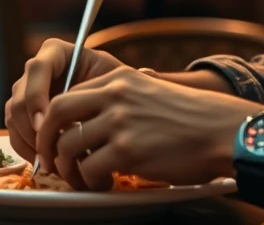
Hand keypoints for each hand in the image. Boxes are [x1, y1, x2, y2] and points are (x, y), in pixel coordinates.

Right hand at [5, 39, 124, 163]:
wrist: (111, 101)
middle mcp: (36, 69)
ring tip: (51, 160)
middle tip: (49, 152)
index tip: (45, 125)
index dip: (36, 97)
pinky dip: (26, 149)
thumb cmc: (113, 87)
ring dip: (29, 142)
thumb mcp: (109, 79)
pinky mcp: (23, 114)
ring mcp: (26, 91)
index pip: (37, 68)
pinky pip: (14, 131)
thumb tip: (71, 115)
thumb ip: (90, 88)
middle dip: (31, 128)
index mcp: (55, 52)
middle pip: (21, 96)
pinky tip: (45, 161)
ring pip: (13, 116)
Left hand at [36, 65, 256, 190]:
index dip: (55, 121)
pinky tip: (106, 184)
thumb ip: (117, 99)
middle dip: (46, 140)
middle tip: (51, 160)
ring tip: (84, 179)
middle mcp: (115, 95)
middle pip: (57, 113)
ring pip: (68, 147)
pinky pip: (90, 170)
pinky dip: (91, 183)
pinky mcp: (128, 151)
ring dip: (69, 169)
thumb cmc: (186, 117)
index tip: (56, 139)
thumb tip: (84, 121)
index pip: (68, 94)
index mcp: (119, 79)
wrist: (217, 130)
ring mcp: (120, 122)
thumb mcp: (147, 93)